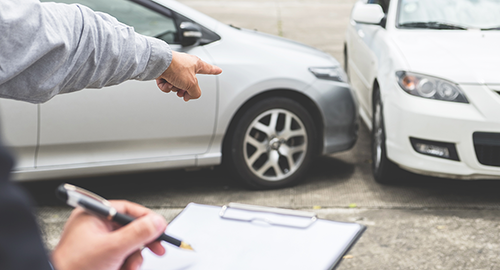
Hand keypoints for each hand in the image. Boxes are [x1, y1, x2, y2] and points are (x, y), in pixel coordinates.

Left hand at [51, 200, 167, 269]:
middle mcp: (94, 227)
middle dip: (142, 243)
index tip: (160, 227)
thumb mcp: (112, 248)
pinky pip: (120, 257)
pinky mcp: (98, 258)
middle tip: (158, 248)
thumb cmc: (73, 267)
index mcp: (92, 216)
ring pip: (127, 246)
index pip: (126, 210)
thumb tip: (157, 222)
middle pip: (130, 229)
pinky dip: (125, 265)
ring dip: (133, 258)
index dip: (146, 218)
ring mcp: (96, 244)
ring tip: (129, 268)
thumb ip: (138, 234)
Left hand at [156, 51, 221, 100]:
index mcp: (196, 64)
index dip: (214, 71)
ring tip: (172, 84)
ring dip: (174, 87)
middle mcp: (185, 66)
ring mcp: (174, 69)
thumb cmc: (175, 67)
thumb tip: (189, 95)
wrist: (158, 63)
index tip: (219, 70)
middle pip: (189, 83)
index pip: (208, 69)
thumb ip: (195, 93)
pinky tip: (165, 82)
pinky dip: (165, 85)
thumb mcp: (192, 84)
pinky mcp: (165, 72)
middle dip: (184, 89)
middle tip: (182, 92)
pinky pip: (167, 84)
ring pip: (177, 85)